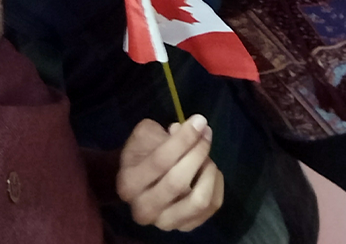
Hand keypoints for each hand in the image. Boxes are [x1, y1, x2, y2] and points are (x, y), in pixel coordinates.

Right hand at [117, 115, 223, 230]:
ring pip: (199, 200)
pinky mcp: (186, 226)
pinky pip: (213, 205)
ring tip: (205, 156)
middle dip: (197, 152)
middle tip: (206, 133)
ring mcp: (166, 222)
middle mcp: (143, 209)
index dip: (184, 139)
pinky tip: (209, 169)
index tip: (199, 120)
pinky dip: (216, 183)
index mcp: (129, 184)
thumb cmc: (143, 156)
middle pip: (178, 182)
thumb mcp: (143, 137)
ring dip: (207, 171)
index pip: (160, 161)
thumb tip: (189, 129)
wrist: (140, 185)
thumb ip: (162, 133)